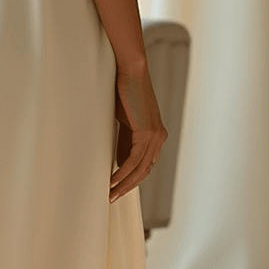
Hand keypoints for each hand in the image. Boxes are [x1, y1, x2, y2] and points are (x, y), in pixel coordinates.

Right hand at [110, 61, 166, 203]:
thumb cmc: (124, 91)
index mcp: (155, 135)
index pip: (144, 164)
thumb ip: (125, 140)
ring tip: (109, 194)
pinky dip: (122, 173)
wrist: (130, 71)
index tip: (117, 188)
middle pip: (144, 171)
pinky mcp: (146, 133)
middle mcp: (159, 138)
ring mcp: (155, 136)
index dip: (131, 178)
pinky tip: (111, 181)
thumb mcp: (124, 121)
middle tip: (112, 198)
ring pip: (140, 170)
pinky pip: (133, 161)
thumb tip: (120, 161)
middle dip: (128, 187)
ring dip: (124, 184)